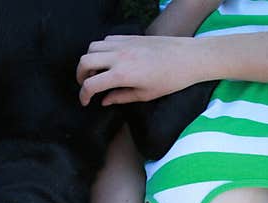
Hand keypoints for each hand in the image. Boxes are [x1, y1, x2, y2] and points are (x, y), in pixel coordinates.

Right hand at [76, 35, 201, 105]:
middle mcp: (119, 56)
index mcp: (122, 74)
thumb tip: (105, 101)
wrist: (187, 57)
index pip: (91, 84)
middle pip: (84, 61)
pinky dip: (101, 49)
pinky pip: (106, 40)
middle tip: (85, 85)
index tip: (85, 101)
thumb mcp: (145, 94)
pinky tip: (109, 60)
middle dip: (80, 75)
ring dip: (89, 60)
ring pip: (92, 47)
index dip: (83, 95)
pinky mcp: (129, 37)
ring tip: (96, 72)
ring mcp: (123, 44)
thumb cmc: (170, 79)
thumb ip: (121, 97)